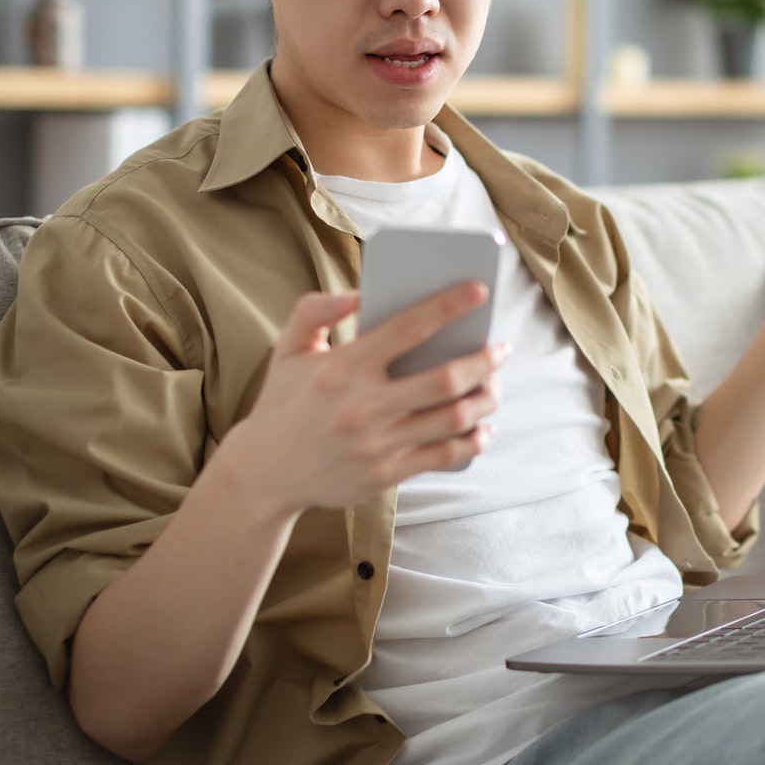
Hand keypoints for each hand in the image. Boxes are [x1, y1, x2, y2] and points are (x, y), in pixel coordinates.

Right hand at [211, 284, 508, 518]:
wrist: (263, 474)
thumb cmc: (283, 403)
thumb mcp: (288, 349)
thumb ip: (314, 310)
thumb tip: (357, 293)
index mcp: (342, 367)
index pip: (408, 328)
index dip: (449, 305)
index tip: (480, 289)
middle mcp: (362, 406)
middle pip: (445, 379)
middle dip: (484, 360)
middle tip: (501, 348)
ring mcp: (377, 444)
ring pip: (453, 419)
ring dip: (486, 398)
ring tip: (495, 384)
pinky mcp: (385, 474)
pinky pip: (445, 455)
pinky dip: (474, 439)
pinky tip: (484, 425)